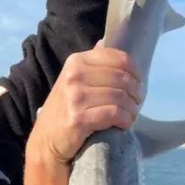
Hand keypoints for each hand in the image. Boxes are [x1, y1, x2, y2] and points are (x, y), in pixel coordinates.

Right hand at [27, 41, 142, 165]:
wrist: (45, 141)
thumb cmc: (64, 110)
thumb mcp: (73, 81)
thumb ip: (90, 64)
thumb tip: (104, 42)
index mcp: (76, 61)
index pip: (118, 58)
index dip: (135, 71)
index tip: (138, 84)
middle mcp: (74, 75)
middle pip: (122, 78)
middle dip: (136, 93)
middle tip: (136, 104)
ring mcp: (75, 96)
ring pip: (120, 96)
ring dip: (132, 109)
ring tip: (131, 115)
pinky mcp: (79, 118)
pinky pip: (114, 113)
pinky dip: (125, 120)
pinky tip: (124, 124)